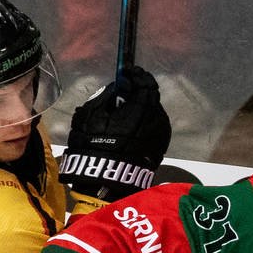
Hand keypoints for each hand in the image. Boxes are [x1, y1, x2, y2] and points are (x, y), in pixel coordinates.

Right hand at [60, 66, 171, 204]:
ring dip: (141, 108)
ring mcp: (161, 135)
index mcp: (143, 108)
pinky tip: (129, 128)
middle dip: (138, 92)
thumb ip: (107, 95)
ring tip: (123, 112)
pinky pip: (154, 127)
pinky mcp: (160, 147)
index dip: (137, 75)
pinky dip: (144, 122)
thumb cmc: (94, 143)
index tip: (126, 73)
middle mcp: (157, 119)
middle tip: (123, 92)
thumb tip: (118, 88)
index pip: (146, 83)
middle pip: (151, 97)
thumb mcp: (92, 112)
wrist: (106, 179)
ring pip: (153, 113)